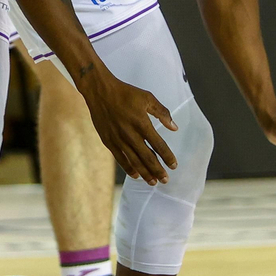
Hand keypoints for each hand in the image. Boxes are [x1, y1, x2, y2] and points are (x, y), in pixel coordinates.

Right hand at [77, 66, 178, 184]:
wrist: (100, 92)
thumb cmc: (125, 93)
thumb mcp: (147, 98)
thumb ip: (162, 113)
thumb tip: (174, 128)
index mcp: (142, 123)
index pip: (158, 145)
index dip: (167, 156)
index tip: (174, 165)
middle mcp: (130, 134)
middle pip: (147, 157)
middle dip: (158, 170)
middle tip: (166, 180)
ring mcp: (118, 139)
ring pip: (134, 161)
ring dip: (145, 173)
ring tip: (153, 182)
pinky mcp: (108, 141)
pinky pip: (120, 158)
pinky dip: (129, 168)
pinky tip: (136, 175)